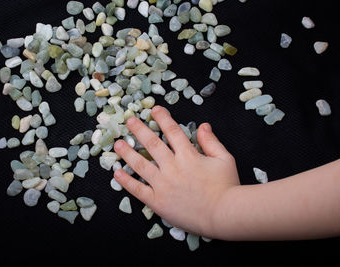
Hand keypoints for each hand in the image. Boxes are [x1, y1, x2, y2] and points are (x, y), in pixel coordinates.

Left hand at [113, 106, 239, 237]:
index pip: (172, 131)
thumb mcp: (224, 159)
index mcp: (188, 156)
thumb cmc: (227, 187)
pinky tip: (117, 174)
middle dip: (140, 130)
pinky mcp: (158, 202)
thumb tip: (203, 125)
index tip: (154, 109)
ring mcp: (163, 185)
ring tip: (117, 144)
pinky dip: (126, 182)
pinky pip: (138, 190)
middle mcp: (172, 167)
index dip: (163, 118)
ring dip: (127, 153)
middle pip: (152, 144)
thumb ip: (211, 141)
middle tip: (130, 120)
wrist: (224, 214)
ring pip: (141, 165)